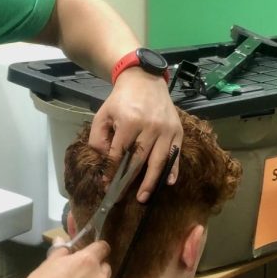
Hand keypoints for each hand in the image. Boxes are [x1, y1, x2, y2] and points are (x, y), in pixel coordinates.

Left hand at [90, 69, 182, 201]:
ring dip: (151, 181)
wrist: (145, 80)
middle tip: (124, 197)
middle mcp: (150, 126)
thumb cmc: (121, 100)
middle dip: (130, 181)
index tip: (107, 185)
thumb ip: (98, 137)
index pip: (119, 153)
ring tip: (144, 197)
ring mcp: (166, 129)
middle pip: (139, 160)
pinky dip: (173, 169)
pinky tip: (168, 182)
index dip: (112, 171)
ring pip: (159, 160)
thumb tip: (104, 159)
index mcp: (129, 122)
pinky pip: (175, 154)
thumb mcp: (103, 114)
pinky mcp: (177, 130)